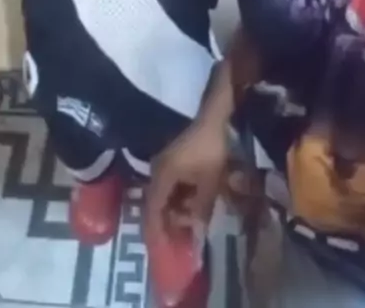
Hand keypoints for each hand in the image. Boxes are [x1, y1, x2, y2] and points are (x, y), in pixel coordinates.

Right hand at [145, 119, 227, 240]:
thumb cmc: (209, 150)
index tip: (162, 247)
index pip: (152, 211)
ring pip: (165, 194)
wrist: (212, 117)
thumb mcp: (210, 182)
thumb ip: (202, 209)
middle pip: (157, 203)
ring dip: (177, 208)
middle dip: (169, 221)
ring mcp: (163, 163)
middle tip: (183, 235)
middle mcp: (157, 171)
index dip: (156, 231)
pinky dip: (180, 196)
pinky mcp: (172, 159)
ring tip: (193, 219)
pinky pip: (171, 184)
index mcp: (162, 177)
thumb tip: (198, 233)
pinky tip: (194, 200)